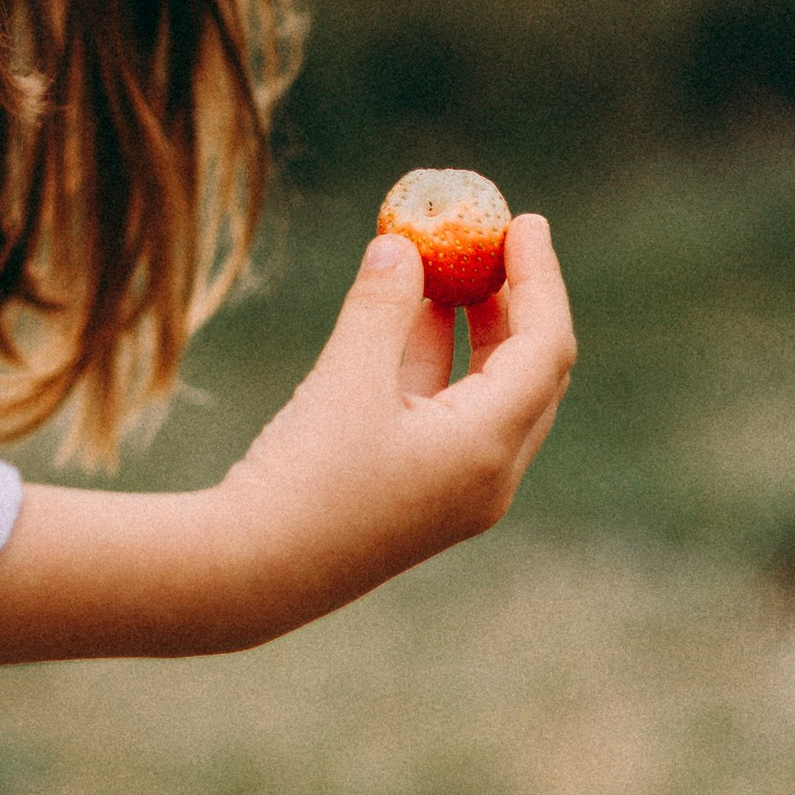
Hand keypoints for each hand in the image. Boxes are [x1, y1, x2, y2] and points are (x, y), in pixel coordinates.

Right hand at [214, 214, 575, 635]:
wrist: (247, 573)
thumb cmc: (303, 477)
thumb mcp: (345, 377)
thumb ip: (381, 304)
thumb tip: (400, 244)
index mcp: (488, 449)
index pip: (546, 347)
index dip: (540, 277)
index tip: (523, 221)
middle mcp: (489, 477)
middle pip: (531, 374)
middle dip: (516, 303)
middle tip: (494, 242)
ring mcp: (457, 493)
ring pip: (489, 396)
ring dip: (474, 331)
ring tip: (448, 267)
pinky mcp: (420, 498)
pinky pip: (450, 418)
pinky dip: (439, 365)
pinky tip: (410, 317)